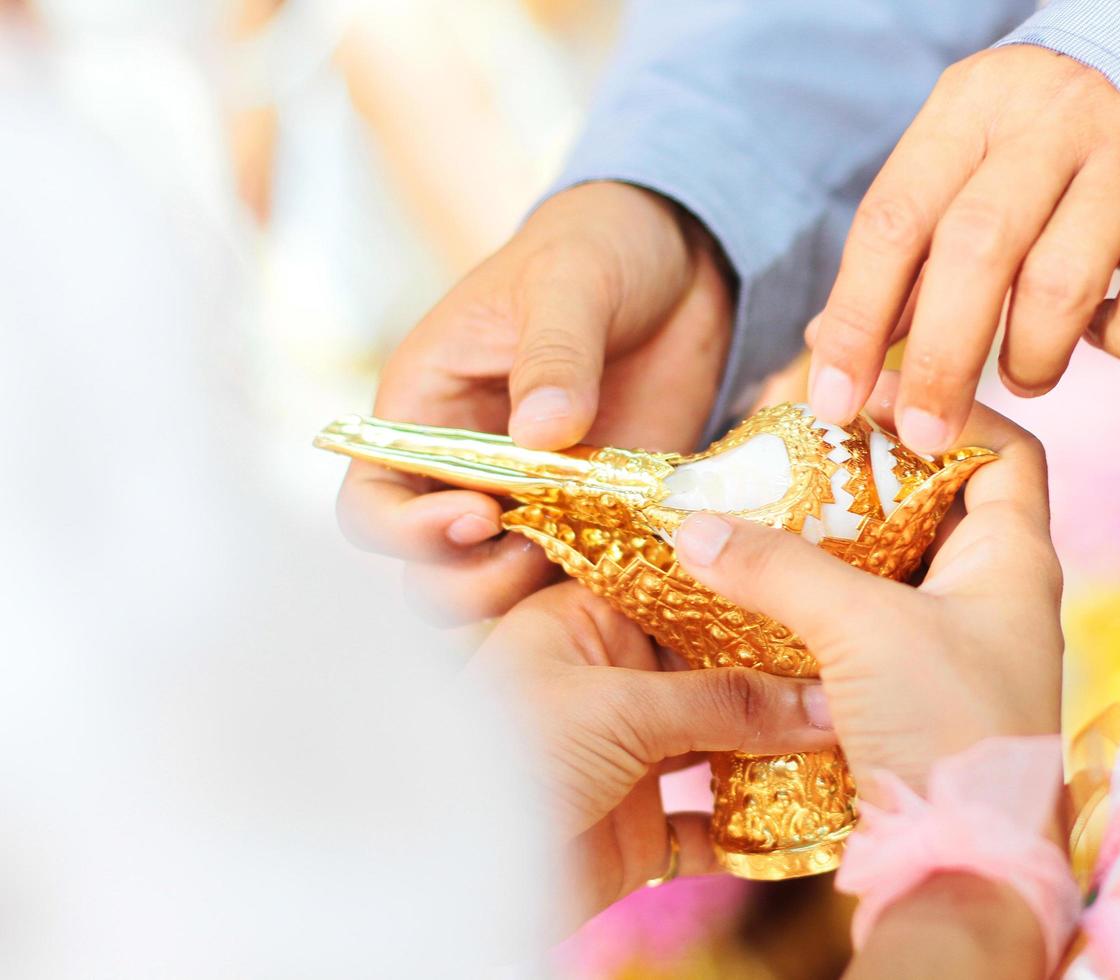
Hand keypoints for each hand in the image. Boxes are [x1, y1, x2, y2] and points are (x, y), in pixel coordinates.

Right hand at [337, 181, 731, 622]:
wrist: (684, 263)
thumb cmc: (600, 249)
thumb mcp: (571, 282)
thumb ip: (554, 355)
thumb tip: (541, 434)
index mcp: (426, 410)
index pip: (372, 501)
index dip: (405, 530)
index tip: (478, 516)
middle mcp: (466, 472)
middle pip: (426, 571)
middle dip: (468, 582)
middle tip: (537, 551)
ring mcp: (533, 502)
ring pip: (496, 591)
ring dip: (527, 597)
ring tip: (586, 558)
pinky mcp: (598, 517)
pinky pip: (578, 579)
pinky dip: (595, 594)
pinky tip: (630, 571)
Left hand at [473, 582, 834, 920]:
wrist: (447, 876)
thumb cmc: (508, 758)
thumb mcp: (619, 708)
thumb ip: (724, 701)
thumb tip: (821, 699)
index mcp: (583, 624)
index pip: (674, 590)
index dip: (737, 591)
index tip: (809, 585)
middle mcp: (607, 683)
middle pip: (707, 669)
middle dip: (774, 675)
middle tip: (851, 667)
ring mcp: (625, 757)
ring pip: (718, 742)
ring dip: (775, 747)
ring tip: (849, 736)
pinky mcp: (637, 828)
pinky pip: (709, 822)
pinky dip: (753, 824)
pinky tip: (808, 815)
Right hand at [674, 375, 1062, 791]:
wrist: (961, 868)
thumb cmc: (949, 739)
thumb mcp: (866, 633)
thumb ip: (782, 570)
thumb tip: (698, 527)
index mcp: (1015, 561)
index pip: (1004, 449)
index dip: (946, 408)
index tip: (870, 393)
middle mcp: (991, 594)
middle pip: (935, 499)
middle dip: (867, 470)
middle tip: (796, 446)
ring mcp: (952, 643)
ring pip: (893, 561)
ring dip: (836, 535)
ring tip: (768, 505)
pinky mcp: (911, 688)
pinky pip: (865, 617)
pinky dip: (821, 595)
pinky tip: (766, 586)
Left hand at [807, 45, 1119, 453]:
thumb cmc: (1043, 145)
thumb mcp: (965, 160)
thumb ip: (908, 247)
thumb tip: (831, 347)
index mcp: (972, 109)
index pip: (894, 219)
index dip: (856, 319)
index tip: (834, 399)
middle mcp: (1052, 125)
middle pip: (976, 252)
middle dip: (940, 361)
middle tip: (925, 432)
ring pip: (1061, 287)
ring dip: (1029, 358)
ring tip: (1023, 375)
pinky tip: (1102, 334)